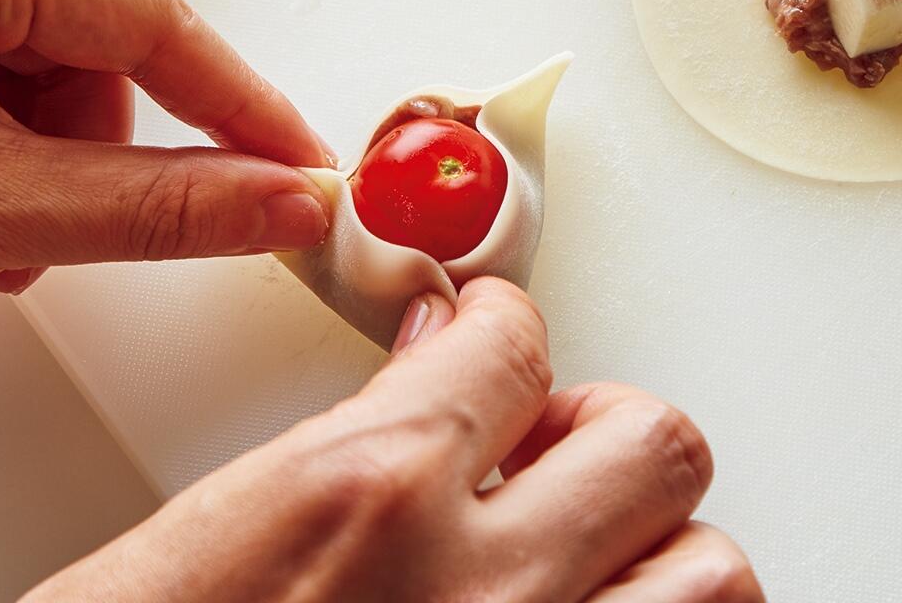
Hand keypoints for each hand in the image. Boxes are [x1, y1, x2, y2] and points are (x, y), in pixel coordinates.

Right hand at [27, 278, 761, 602]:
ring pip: (710, 577)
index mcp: (362, 499)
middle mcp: (477, 593)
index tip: (499, 334)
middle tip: (555, 450)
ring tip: (596, 559)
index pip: (512, 348)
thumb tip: (420, 380)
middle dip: (611, 432)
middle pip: (656, 446)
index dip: (507, 326)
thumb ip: (330, 454)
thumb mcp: (191, 547)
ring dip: (664, 556)